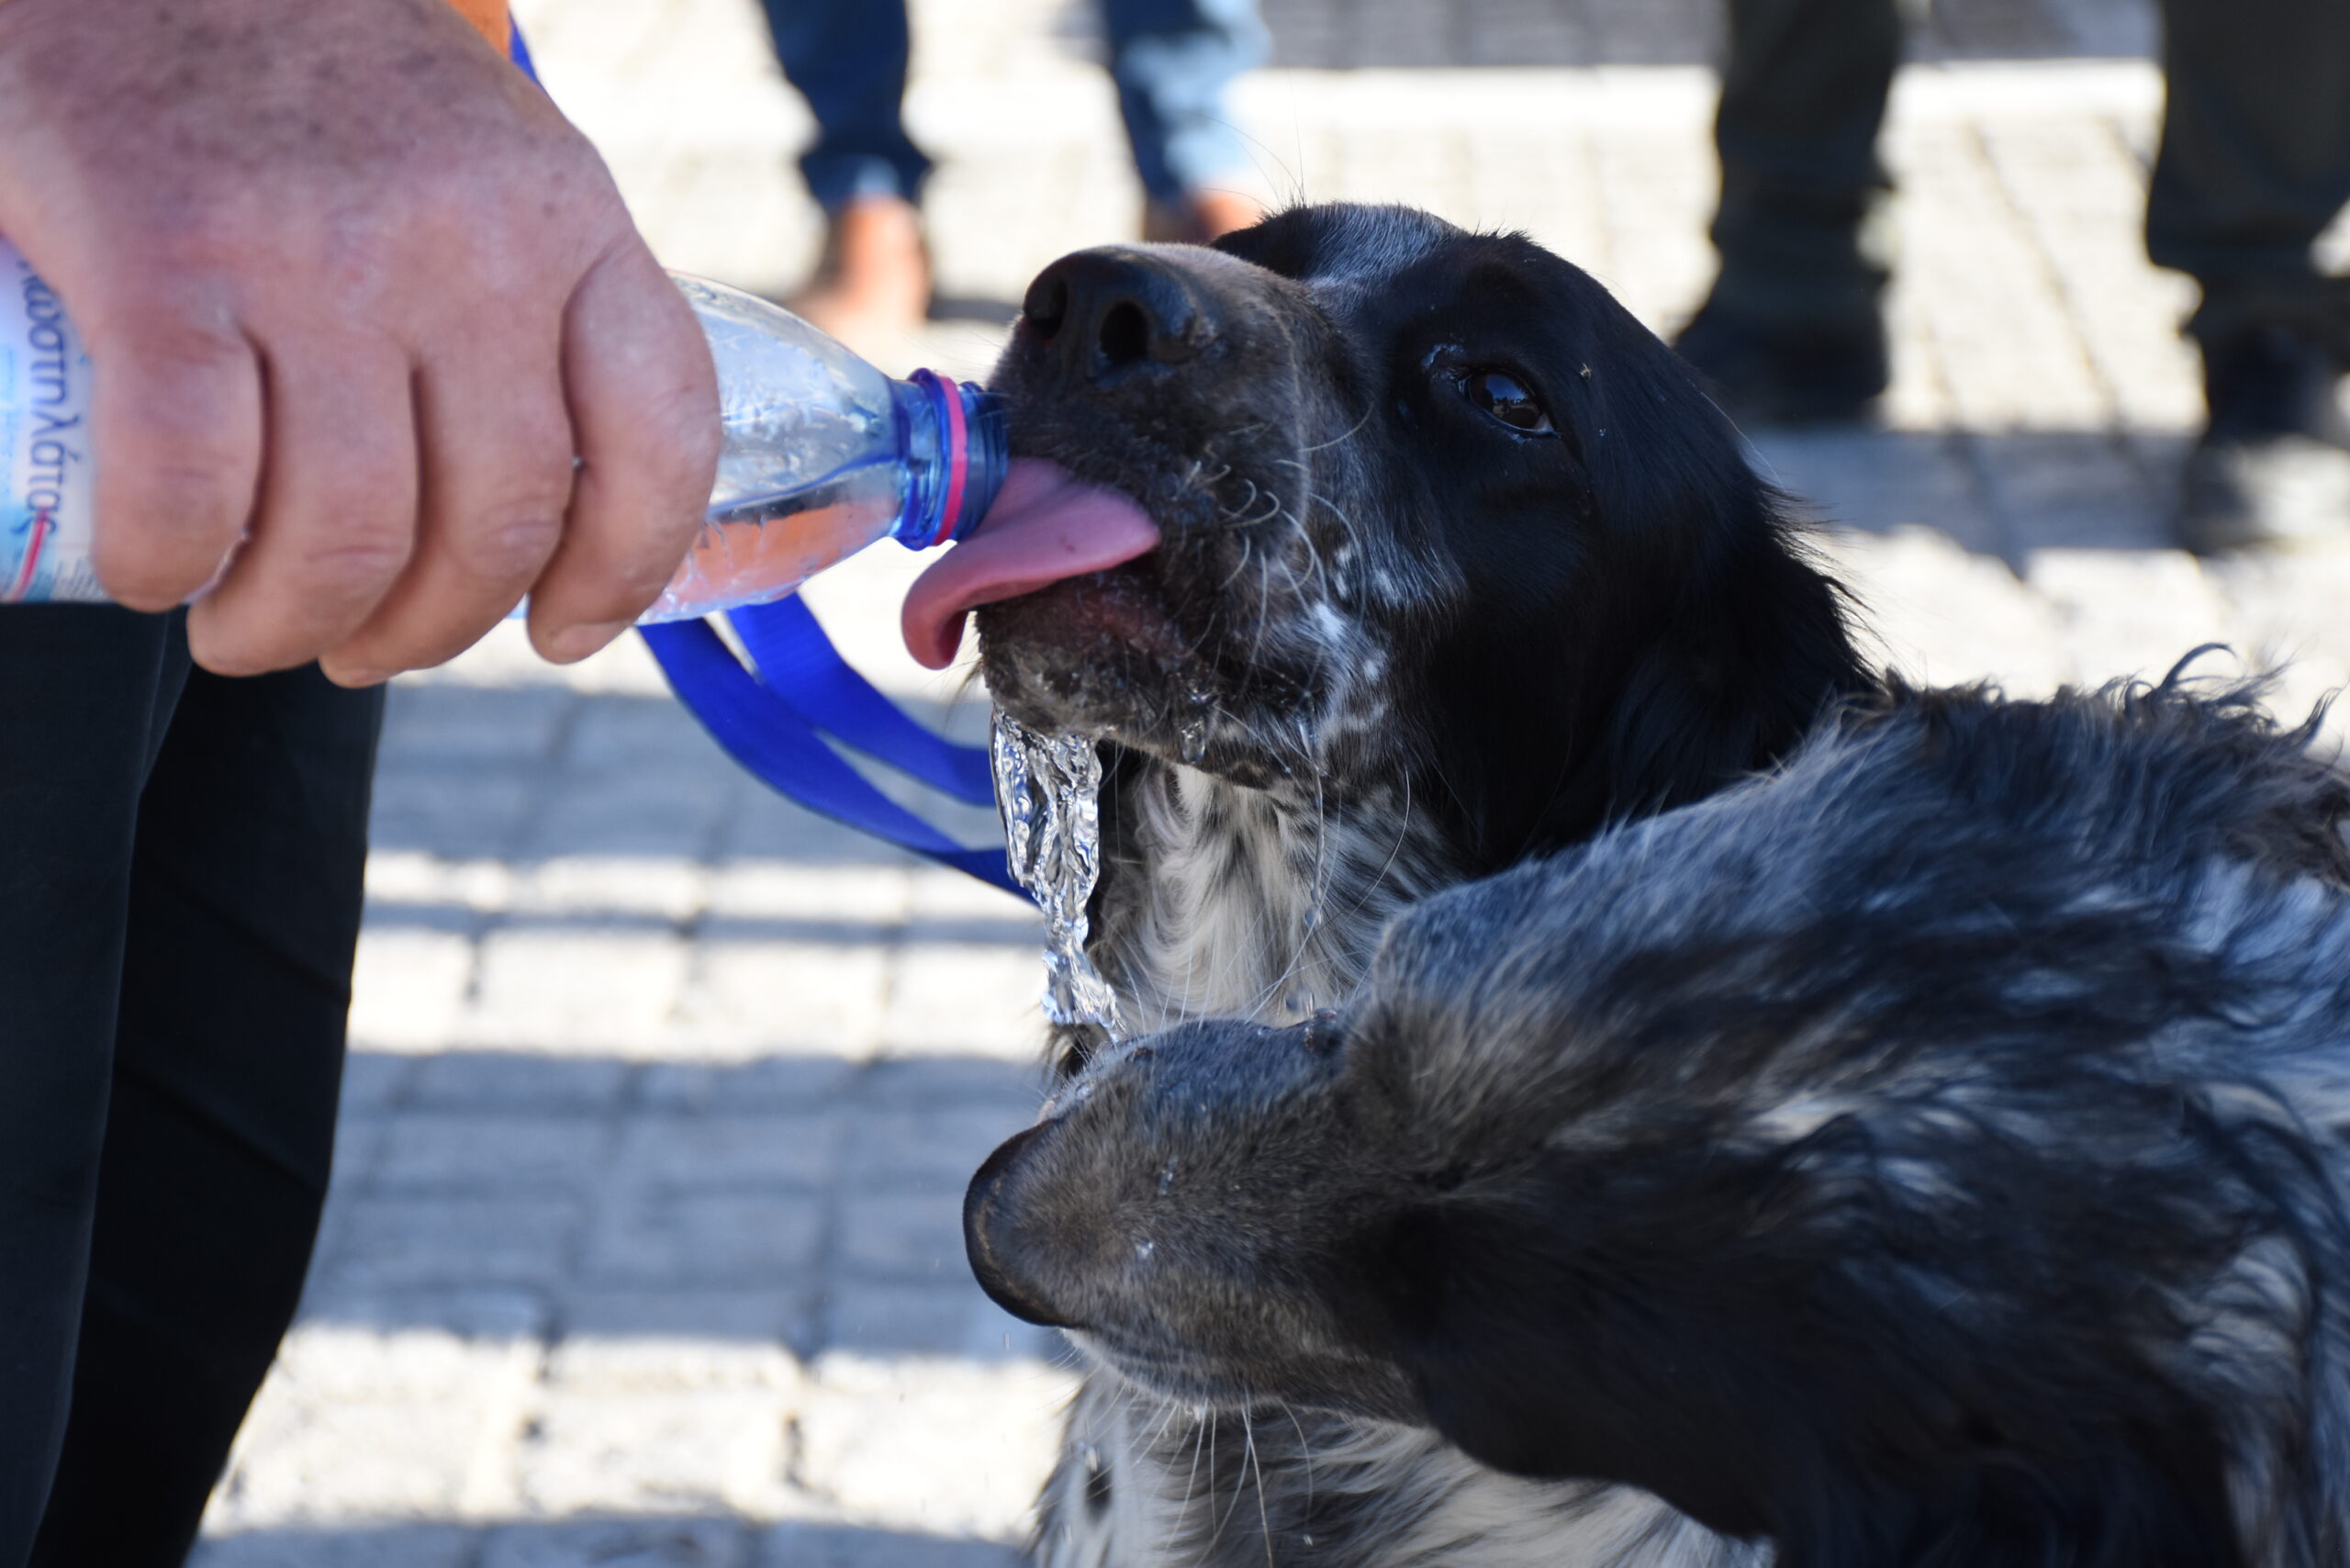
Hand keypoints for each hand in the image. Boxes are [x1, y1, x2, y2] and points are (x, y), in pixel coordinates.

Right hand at [0, 0, 720, 678]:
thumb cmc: (316, 86)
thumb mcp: (486, 166)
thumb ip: (537, 298)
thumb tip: (556, 507)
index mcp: (570, 220)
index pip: (659, 436)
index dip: (624, 570)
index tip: (565, 634)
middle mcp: (467, 240)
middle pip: (497, 522)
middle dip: (430, 630)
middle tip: (363, 647)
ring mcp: (317, 250)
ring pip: (351, 532)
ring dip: (294, 626)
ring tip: (249, 634)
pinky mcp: (160, 256)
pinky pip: (188, 484)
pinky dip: (163, 563)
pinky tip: (148, 575)